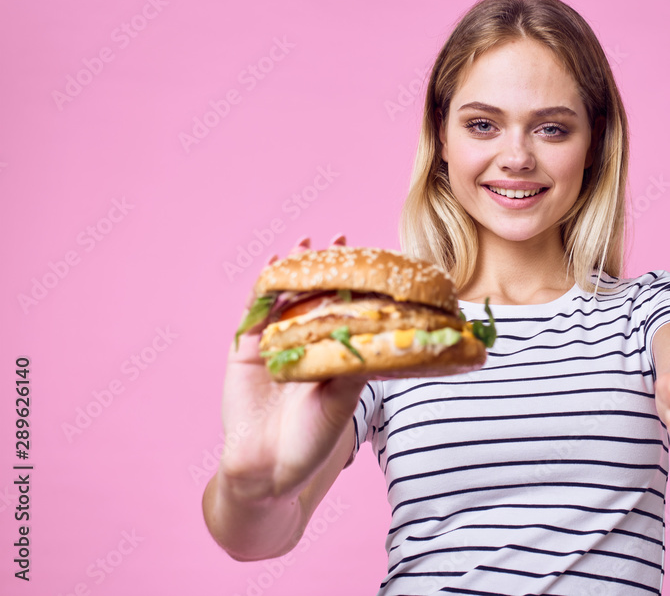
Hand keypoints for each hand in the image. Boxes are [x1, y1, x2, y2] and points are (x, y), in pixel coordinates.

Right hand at [219, 233, 365, 502]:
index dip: (357, 286)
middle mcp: (304, 346)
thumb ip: (354, 369)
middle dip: (327, 267)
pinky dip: (262, 288)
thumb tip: (383, 338)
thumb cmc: (311, 440)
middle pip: (316, 297)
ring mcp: (274, 346)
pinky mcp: (246, 351)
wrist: (267, 470)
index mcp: (332, 356)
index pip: (347, 312)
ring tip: (306, 243)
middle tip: (340, 240)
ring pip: (285, 298)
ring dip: (294, 269)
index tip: (372, 260)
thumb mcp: (341, 403)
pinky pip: (252, 312)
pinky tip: (272, 265)